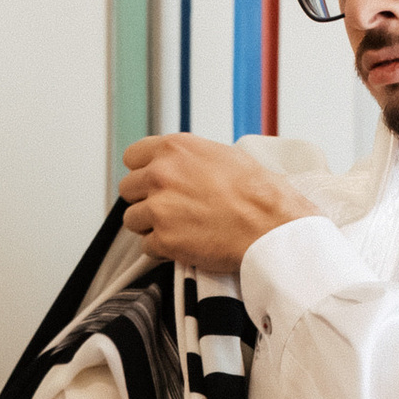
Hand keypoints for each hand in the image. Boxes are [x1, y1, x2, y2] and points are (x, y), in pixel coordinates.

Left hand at [116, 134, 318, 272]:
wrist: (270, 226)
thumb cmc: (258, 193)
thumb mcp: (222, 155)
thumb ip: (190, 158)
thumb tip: (178, 164)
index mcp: (174, 149)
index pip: (132, 156)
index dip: (142, 171)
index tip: (151, 182)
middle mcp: (161, 174)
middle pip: (128, 189)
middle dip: (145, 199)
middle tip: (169, 208)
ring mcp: (159, 208)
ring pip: (132, 220)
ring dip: (150, 226)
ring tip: (179, 227)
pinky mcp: (163, 239)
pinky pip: (147, 247)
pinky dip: (162, 249)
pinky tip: (184, 243)